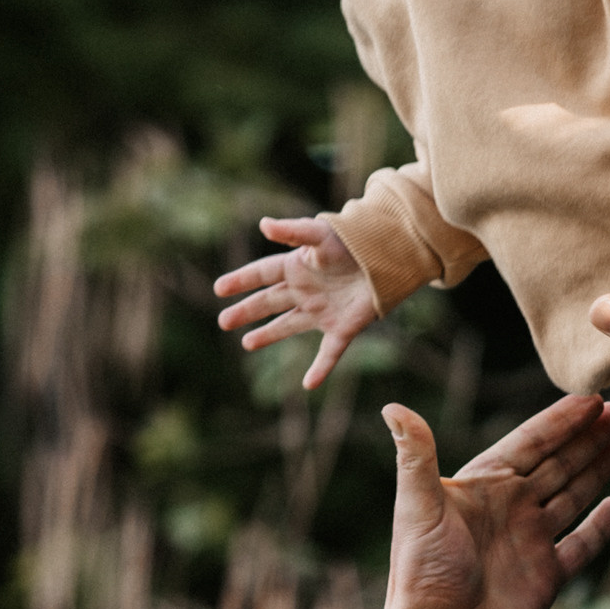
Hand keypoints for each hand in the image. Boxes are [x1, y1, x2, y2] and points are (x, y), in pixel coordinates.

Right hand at [214, 215, 379, 392]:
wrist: (389, 256)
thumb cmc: (353, 240)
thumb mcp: (321, 234)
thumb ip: (293, 231)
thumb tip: (263, 224)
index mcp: (297, 267)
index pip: (262, 274)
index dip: (241, 281)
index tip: (220, 289)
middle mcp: (305, 291)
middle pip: (270, 302)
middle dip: (247, 311)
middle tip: (223, 321)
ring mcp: (322, 311)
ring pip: (289, 326)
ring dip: (268, 335)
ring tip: (247, 343)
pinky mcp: (342, 328)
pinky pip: (329, 353)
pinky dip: (320, 369)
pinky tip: (308, 384)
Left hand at [360, 393, 609, 608]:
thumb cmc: (422, 572)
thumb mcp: (418, 507)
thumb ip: (415, 455)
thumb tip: (392, 407)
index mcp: (483, 487)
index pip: (529, 442)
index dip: (559, 420)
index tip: (590, 398)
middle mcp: (510, 508)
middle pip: (557, 463)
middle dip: (587, 437)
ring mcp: (530, 540)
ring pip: (572, 495)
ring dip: (596, 468)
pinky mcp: (547, 575)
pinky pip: (580, 544)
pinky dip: (599, 527)